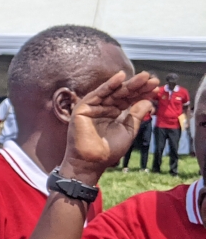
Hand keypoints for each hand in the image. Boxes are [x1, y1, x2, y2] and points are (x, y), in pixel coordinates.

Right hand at [59, 71, 158, 185]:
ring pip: (113, 92)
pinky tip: (121, 77)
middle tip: (153, 80)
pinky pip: (98, 93)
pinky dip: (109, 85)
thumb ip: (136, 115)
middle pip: (122, 94)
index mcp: (113, 113)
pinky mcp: (83, 107)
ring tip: (143, 77)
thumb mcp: (128, 130)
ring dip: (128, 84)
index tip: (156, 89)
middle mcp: (103, 108)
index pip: (129, 100)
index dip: (142, 94)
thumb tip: (149, 101)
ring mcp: (93, 107)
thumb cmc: (108, 150)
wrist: (92, 161)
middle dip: (138, 87)